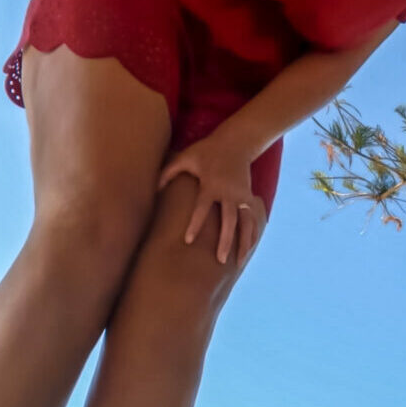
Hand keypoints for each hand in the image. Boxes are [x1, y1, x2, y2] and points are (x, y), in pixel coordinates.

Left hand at [158, 129, 259, 264]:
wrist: (236, 142)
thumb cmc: (206, 150)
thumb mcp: (185, 157)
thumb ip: (168, 172)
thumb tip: (153, 188)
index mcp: (211, 184)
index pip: (202, 208)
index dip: (195, 224)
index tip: (188, 241)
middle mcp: (229, 193)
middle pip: (228, 221)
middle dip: (225, 241)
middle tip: (220, 260)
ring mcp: (242, 196)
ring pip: (245, 224)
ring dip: (243, 243)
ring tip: (238, 263)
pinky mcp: (249, 198)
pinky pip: (252, 220)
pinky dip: (251, 235)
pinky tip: (247, 251)